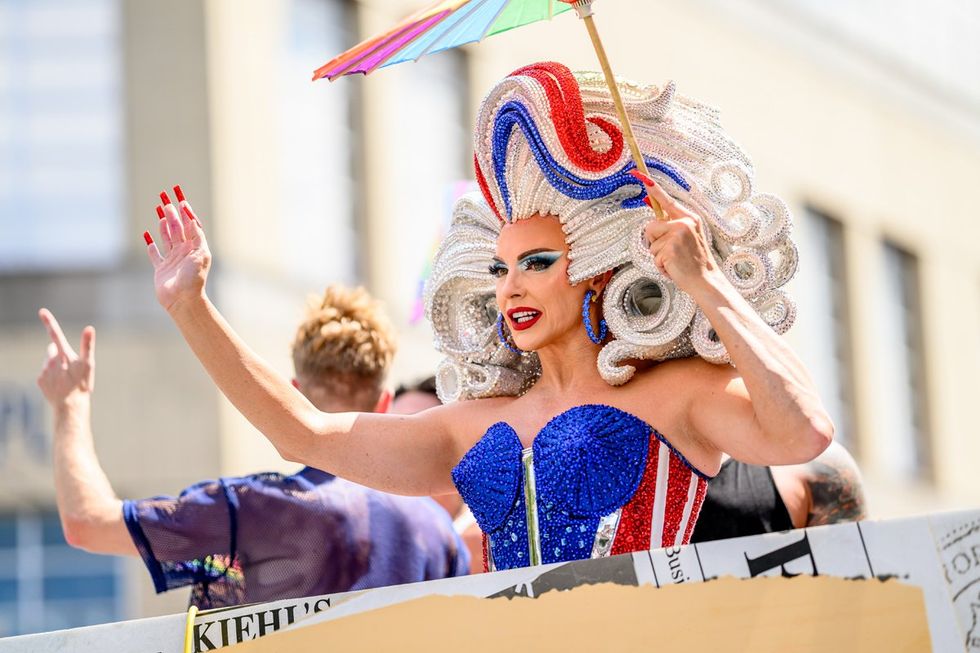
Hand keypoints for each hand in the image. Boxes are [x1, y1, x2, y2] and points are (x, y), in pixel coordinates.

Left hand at [37, 309, 95, 406]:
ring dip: (57, 366)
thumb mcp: (89, 364)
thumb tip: (89, 327)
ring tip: (67, 378)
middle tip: (72, 367)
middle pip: (54, 350)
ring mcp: (44, 371)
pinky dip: (52, 376)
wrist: (70, 405)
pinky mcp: (40, 380)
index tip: (42, 311)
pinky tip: (59, 384)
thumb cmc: (82, 384)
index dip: (49, 321)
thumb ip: (87, 344)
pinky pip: (45, 373)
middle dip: (60, 353)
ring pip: (50, 362)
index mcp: (64, 354)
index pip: (55, 334)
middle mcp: (51, 360)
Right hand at [144, 187, 210, 313]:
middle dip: (172, 214)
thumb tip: (191, 216)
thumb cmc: (194, 278)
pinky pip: (154, 255)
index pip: (190, 225)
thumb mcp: (200, 254)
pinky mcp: (161, 269)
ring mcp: (172, 261)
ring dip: (163, 225)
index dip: (186, 212)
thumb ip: (196, 235)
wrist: (183, 300)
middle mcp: (184, 253)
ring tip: (160, 212)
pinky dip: (150, 245)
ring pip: (167, 238)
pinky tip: (147, 237)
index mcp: (195, 248)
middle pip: (177, 228)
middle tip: (165, 199)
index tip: (181, 199)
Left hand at [631, 170, 720, 294]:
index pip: (667, 200)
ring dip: (658, 256)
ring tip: (674, 261)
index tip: (640, 174)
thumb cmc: (695, 261)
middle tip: (670, 253)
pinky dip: (660, 266)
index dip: (653, 188)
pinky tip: (674, 268)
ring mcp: (677, 235)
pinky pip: (653, 256)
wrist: (706, 280)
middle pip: (650, 225)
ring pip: (650, 243)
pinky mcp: (670, 249)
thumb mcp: (688, 238)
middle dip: (653, 241)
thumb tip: (652, 213)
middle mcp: (684, 223)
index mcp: (689, 218)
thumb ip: (672, 226)